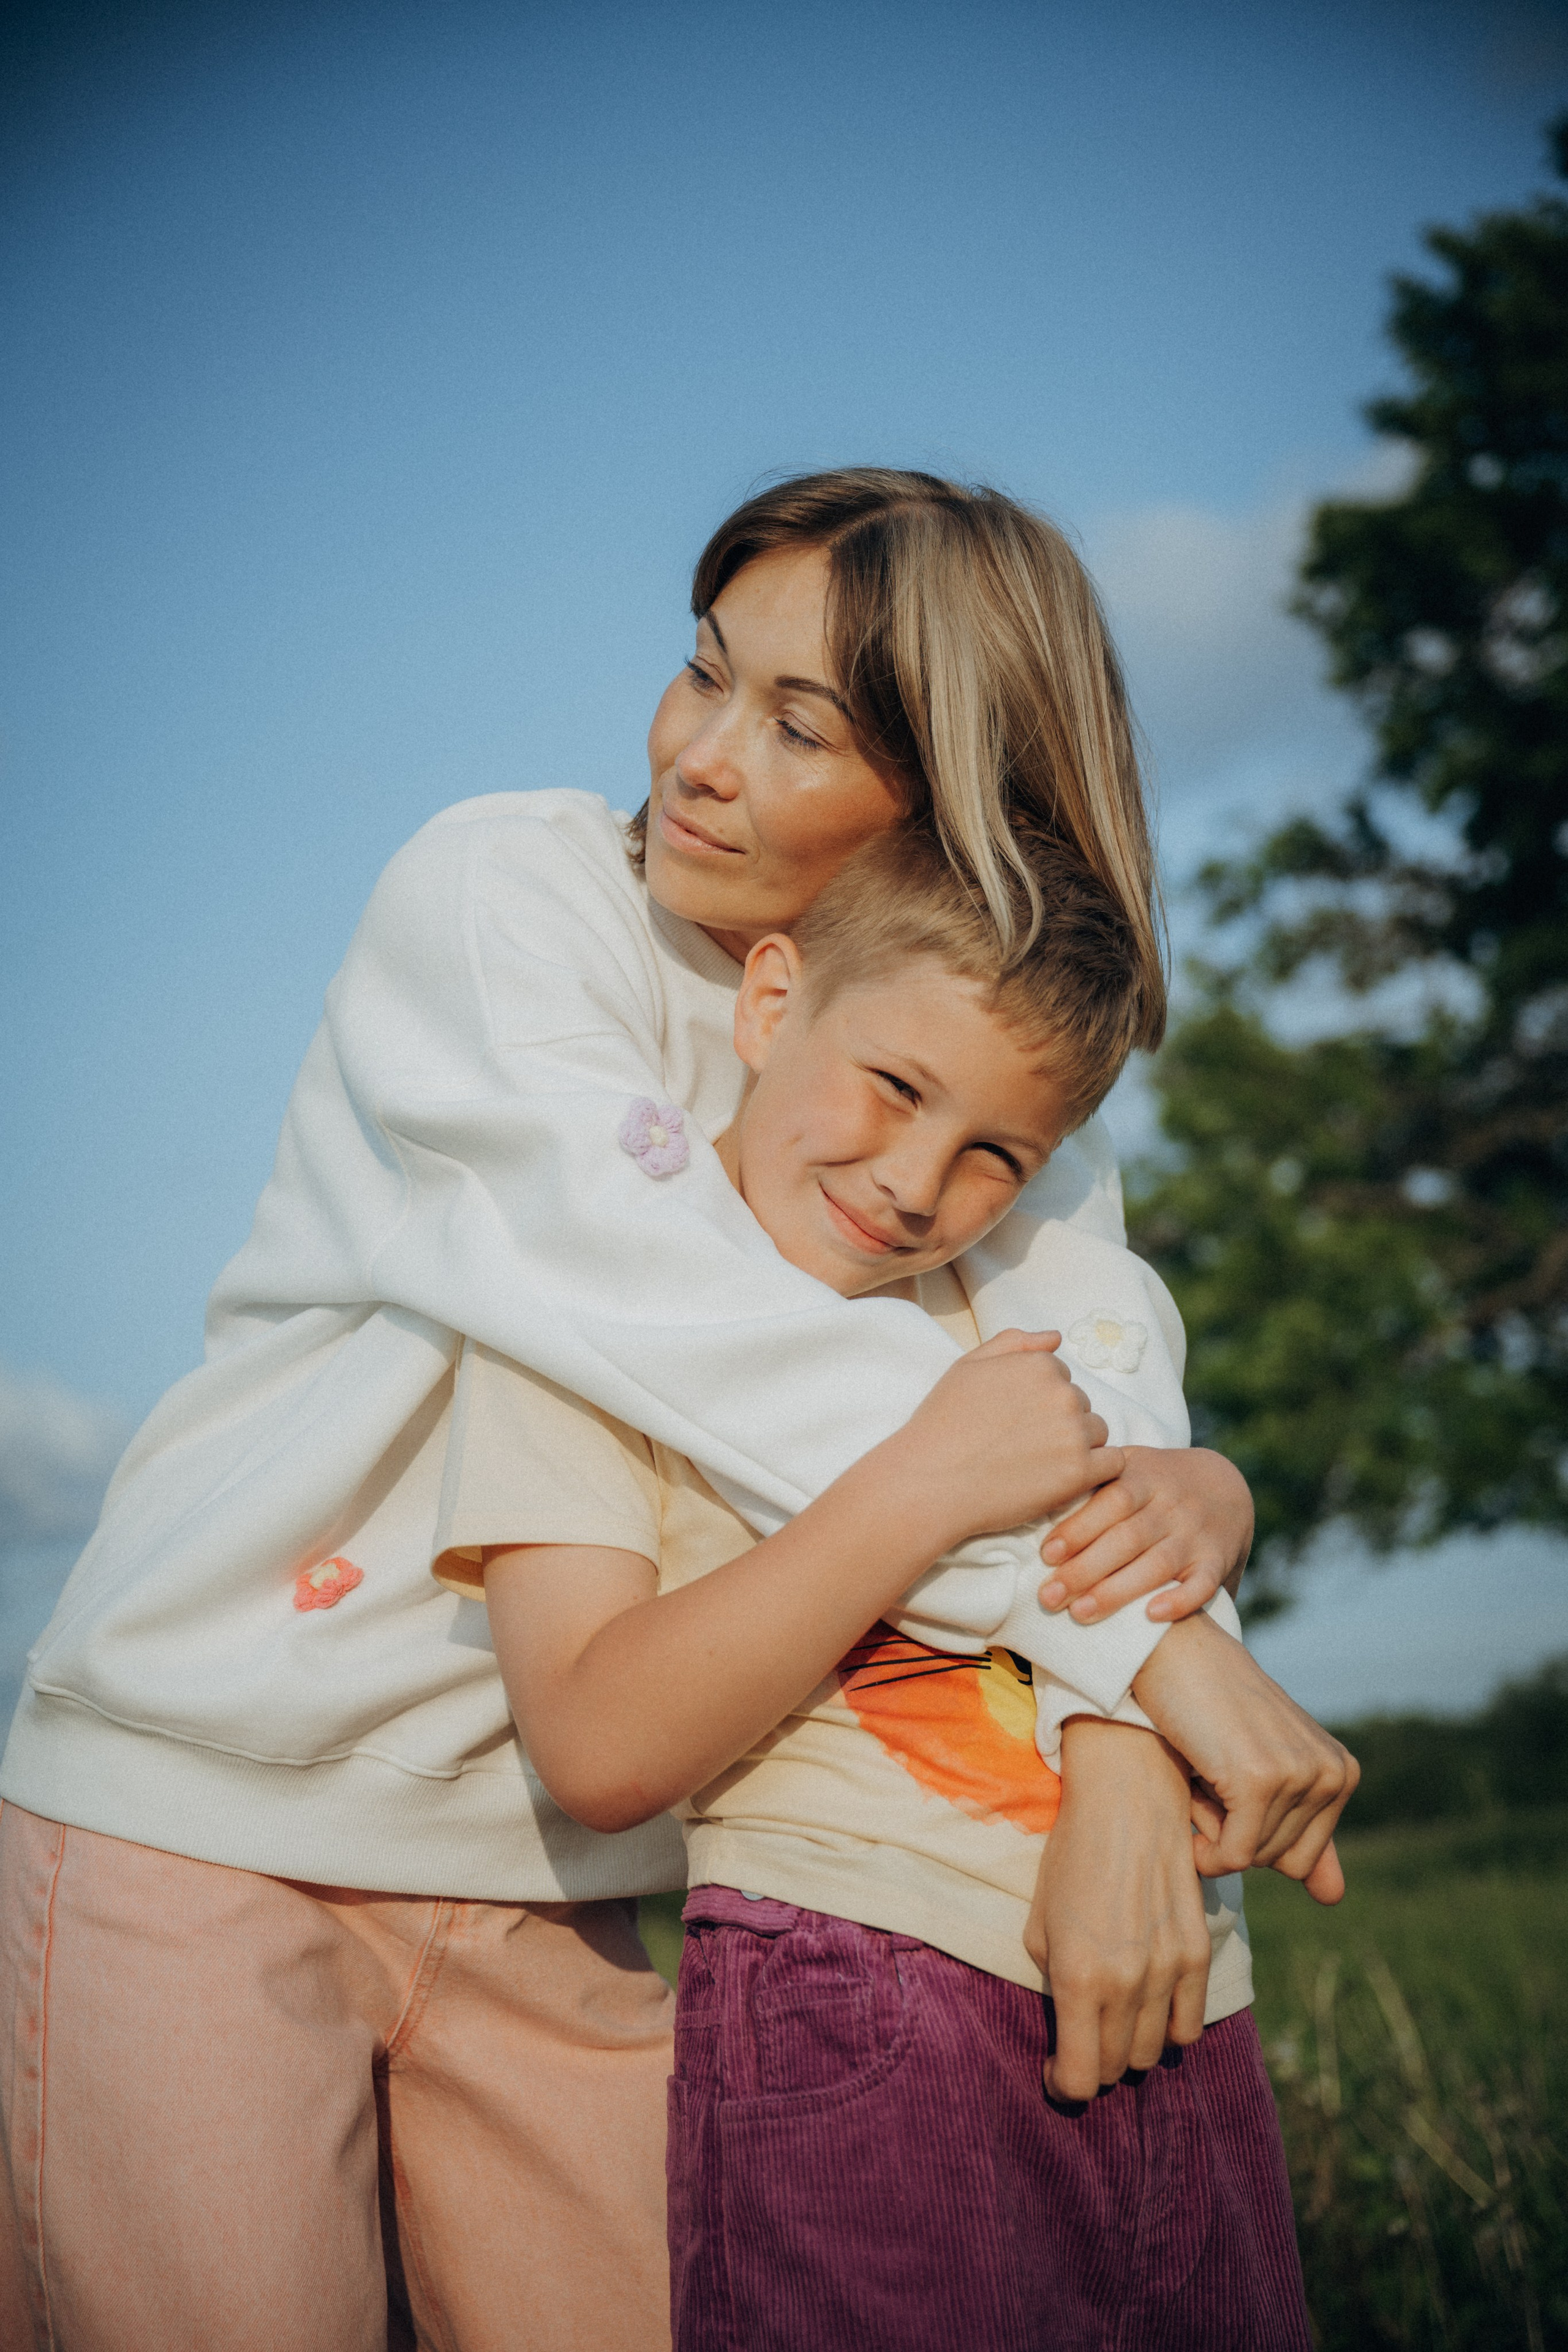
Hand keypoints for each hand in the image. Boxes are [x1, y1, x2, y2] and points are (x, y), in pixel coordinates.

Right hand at [890, 1329, 1123, 1551]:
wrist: (929, 1482)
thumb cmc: (942, 1424)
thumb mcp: (967, 1366)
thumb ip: (1013, 1344)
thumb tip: (1056, 1337)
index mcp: (1039, 1365)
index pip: (1060, 1377)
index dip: (1038, 1401)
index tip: (1014, 1421)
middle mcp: (1062, 1393)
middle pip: (1080, 1404)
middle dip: (1058, 1422)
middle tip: (1021, 1446)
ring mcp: (1073, 1434)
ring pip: (1097, 1432)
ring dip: (1078, 1446)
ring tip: (1038, 1464)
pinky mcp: (1080, 1473)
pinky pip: (1113, 1464)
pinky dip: (1096, 1472)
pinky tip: (1065, 1479)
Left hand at [1026, 1720, 1210, 2102]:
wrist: (1127, 1801)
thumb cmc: (1071, 1857)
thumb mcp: (1040, 1924)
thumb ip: (1054, 1984)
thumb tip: (1067, 2027)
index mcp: (1079, 1977)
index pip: (1079, 2078)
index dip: (1064, 2087)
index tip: (1055, 2073)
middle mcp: (1127, 1982)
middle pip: (1114, 2068)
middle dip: (1091, 2064)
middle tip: (1079, 2042)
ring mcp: (1167, 1970)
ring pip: (1151, 2052)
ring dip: (1127, 2047)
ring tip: (1111, 2020)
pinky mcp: (1197, 1953)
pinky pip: (1189, 2025)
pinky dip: (1166, 2029)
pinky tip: (1148, 2009)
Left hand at [1037, 1447, 1253, 1623]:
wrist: (1226, 1487)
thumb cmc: (1155, 1482)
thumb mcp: (1128, 1465)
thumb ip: (1091, 1478)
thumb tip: (1032, 1498)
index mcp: (1143, 1477)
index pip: (1109, 1502)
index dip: (1078, 1529)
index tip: (1047, 1555)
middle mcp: (1170, 1505)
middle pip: (1127, 1538)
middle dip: (1085, 1569)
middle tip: (1049, 1597)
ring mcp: (1194, 1534)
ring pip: (1157, 1564)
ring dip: (1118, 1591)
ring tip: (1081, 1614)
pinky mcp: (1215, 1561)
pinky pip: (1202, 1584)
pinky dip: (1179, 1600)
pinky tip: (1151, 1616)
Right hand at [1130, 1612, 1357, 1901]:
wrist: (1172, 1650)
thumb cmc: (1209, 1710)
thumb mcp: (1261, 1772)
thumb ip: (1301, 1832)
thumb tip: (1335, 1899)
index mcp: (1342, 1771)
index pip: (1304, 1858)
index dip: (1255, 1839)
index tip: (1229, 1789)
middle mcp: (1332, 1774)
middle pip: (1283, 1864)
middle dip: (1236, 1837)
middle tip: (1211, 1780)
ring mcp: (1299, 1776)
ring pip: (1255, 1861)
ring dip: (1212, 1831)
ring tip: (1201, 1773)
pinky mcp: (1259, 1780)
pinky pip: (1233, 1857)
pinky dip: (1204, 1850)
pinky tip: (1189, 1804)